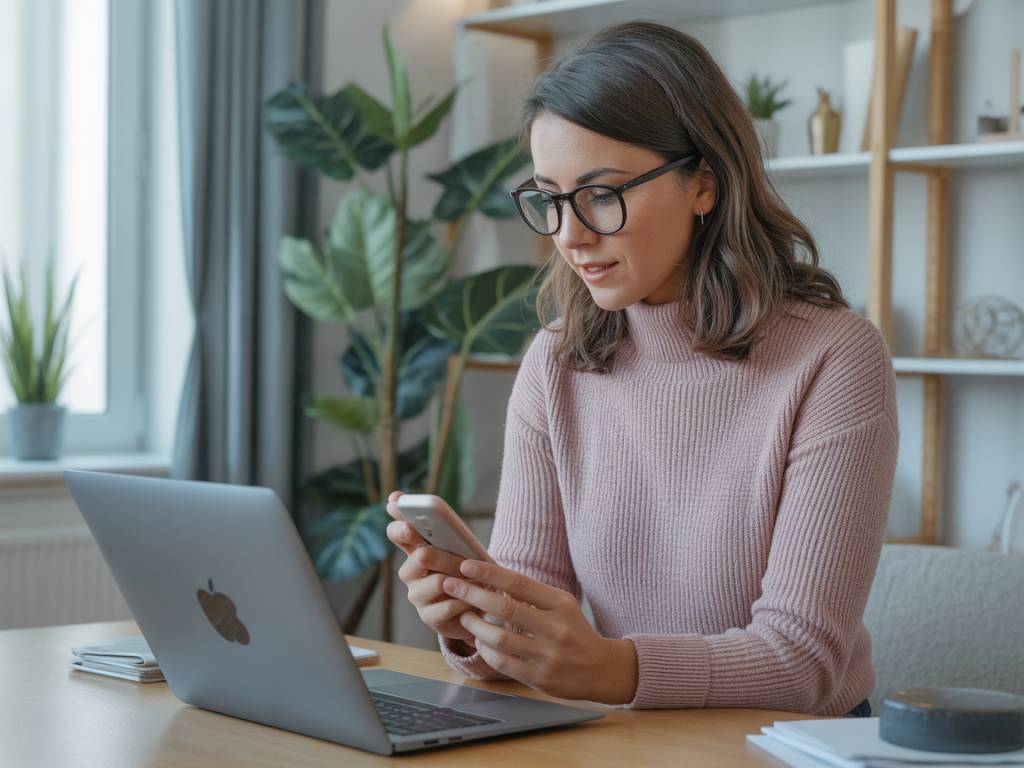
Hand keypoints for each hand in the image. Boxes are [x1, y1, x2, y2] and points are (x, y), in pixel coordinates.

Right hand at [385, 491, 475, 644]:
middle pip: (420, 556)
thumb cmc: (470, 574)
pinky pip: (447, 606)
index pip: (398, 533)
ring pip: (437, 582)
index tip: (398, 507)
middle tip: (462, 561)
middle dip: (445, 557)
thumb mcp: (463, 552)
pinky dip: (465, 601)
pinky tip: (475, 601)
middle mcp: (410, 572)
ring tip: (478, 582)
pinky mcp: (428, 617)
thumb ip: (451, 538)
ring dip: (462, 581)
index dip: (398, 521)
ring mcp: (417, 595)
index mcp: (416, 550)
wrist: (478, 610)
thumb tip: (446, 523)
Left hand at [442, 560, 637, 703]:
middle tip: (451, 586)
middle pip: (505, 608)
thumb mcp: (562, 604)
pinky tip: (480, 641)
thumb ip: (532, 595)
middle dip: (472, 595)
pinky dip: (486, 650)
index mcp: (559, 603)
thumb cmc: (574, 630)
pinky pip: (503, 663)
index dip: (490, 573)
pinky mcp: (540, 678)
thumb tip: (492, 577)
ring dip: (475, 626)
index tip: (466, 566)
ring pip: (500, 638)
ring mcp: (548, 655)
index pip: (519, 584)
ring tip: (464, 617)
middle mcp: (555, 628)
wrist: (600, 668)